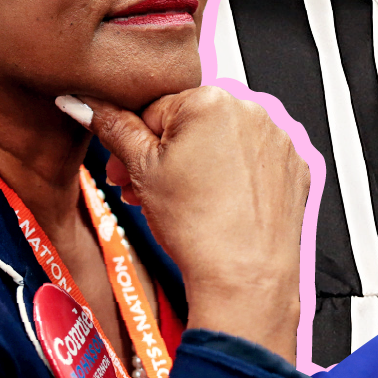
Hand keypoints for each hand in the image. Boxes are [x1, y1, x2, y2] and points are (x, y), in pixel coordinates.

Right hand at [76, 86, 308, 363]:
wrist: (245, 278)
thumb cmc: (199, 229)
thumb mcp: (140, 170)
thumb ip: (111, 126)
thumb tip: (84, 102)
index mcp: (211, 99)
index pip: (155, 108)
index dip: (135, 143)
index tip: (128, 167)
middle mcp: (251, 110)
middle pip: (190, 125)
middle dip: (164, 156)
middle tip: (148, 190)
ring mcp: (278, 139)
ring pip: (222, 144)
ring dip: (199, 167)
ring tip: (183, 204)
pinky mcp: (294, 168)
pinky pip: (254, 163)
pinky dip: (236, 180)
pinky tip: (219, 206)